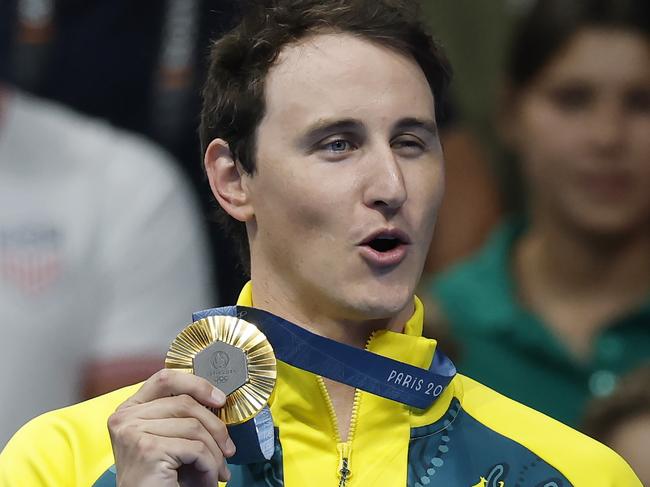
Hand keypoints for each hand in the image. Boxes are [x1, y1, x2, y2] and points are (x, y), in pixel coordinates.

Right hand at [108, 369, 235, 486]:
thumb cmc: (159, 478)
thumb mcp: (167, 438)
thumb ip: (181, 416)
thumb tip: (217, 399)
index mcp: (129, 409)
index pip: (166, 378)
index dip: (197, 384)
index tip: (220, 398)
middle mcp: (125, 417)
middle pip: (186, 403)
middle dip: (215, 428)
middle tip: (228, 449)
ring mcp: (134, 432)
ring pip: (194, 427)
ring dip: (214, 453)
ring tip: (217, 471)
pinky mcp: (148, 449)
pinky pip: (196, 448)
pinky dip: (210, 466)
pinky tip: (208, 480)